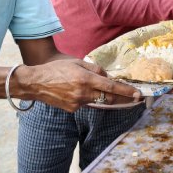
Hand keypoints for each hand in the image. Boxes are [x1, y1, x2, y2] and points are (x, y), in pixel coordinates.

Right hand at [20, 59, 141, 111]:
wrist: (36, 83)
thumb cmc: (56, 69)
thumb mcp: (77, 62)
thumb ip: (95, 68)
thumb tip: (107, 76)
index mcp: (85, 79)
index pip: (111, 87)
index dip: (125, 91)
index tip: (137, 94)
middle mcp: (83, 93)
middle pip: (108, 99)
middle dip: (122, 99)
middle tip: (134, 98)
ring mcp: (78, 103)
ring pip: (97, 101)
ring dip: (105, 97)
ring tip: (112, 93)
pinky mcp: (72, 109)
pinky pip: (87, 103)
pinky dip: (90, 98)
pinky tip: (83, 92)